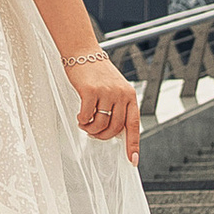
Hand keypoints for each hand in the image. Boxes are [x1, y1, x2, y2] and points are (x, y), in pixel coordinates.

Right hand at [65, 44, 139, 165]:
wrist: (83, 52)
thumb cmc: (98, 73)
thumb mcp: (115, 88)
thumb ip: (118, 107)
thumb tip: (114, 132)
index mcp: (130, 95)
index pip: (133, 125)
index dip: (133, 144)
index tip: (132, 160)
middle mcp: (121, 94)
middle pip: (114, 128)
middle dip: (102, 136)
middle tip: (93, 132)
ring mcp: (106, 92)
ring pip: (100, 125)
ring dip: (90, 129)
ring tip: (85, 123)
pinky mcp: (91, 91)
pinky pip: (86, 116)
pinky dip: (82, 120)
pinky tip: (80, 116)